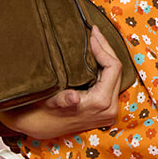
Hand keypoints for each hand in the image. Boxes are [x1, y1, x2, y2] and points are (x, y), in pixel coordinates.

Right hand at [0, 26, 123, 140]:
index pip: (113, 67)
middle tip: (93, 31)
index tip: (91, 35)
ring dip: (104, 57)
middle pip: (117, 70)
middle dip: (105, 48)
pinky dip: (103, 68)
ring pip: (115, 75)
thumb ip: (64, 100)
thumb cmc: (43, 110)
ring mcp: (110, 109)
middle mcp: (110, 108)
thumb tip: (73, 98)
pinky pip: (110, 82)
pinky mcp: (106, 109)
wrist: (40, 126)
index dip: (103, 48)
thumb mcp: (51, 102)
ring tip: (93, 40)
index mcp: (101, 103)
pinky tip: (93, 56)